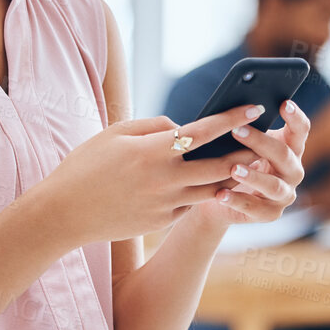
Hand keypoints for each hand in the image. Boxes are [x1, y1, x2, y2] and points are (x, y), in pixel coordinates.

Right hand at [43, 107, 267, 244]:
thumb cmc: (86, 165)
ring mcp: (165, 204)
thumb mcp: (115, 133)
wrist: (64, 213)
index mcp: (152, 151)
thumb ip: (154, 125)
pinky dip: (203, 194)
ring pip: (212, 190)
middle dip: (246, 152)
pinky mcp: (162, 222)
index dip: (232, 118)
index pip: (203, 131)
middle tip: (265, 141)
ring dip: (232, 177)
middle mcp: (164, 179)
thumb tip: (184, 126)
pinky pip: (190, 205)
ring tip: (249, 163)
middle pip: (219, 166)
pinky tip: (215, 184)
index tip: (254, 108)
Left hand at [191, 99, 310, 226]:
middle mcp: (292, 171)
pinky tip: (220, 194)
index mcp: (289, 148)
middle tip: (237, 131)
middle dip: (261, 142)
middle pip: (284, 155)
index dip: (295, 117)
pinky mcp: (271, 214)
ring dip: (254, 176)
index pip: (300, 130)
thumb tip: (230, 107)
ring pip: (274, 185)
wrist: (218, 197)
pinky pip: (256, 209)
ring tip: (233, 168)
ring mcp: (284, 194)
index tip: (284, 103)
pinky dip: (237, 201)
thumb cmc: (232, 160)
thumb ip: (244, 128)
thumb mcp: (239, 143)